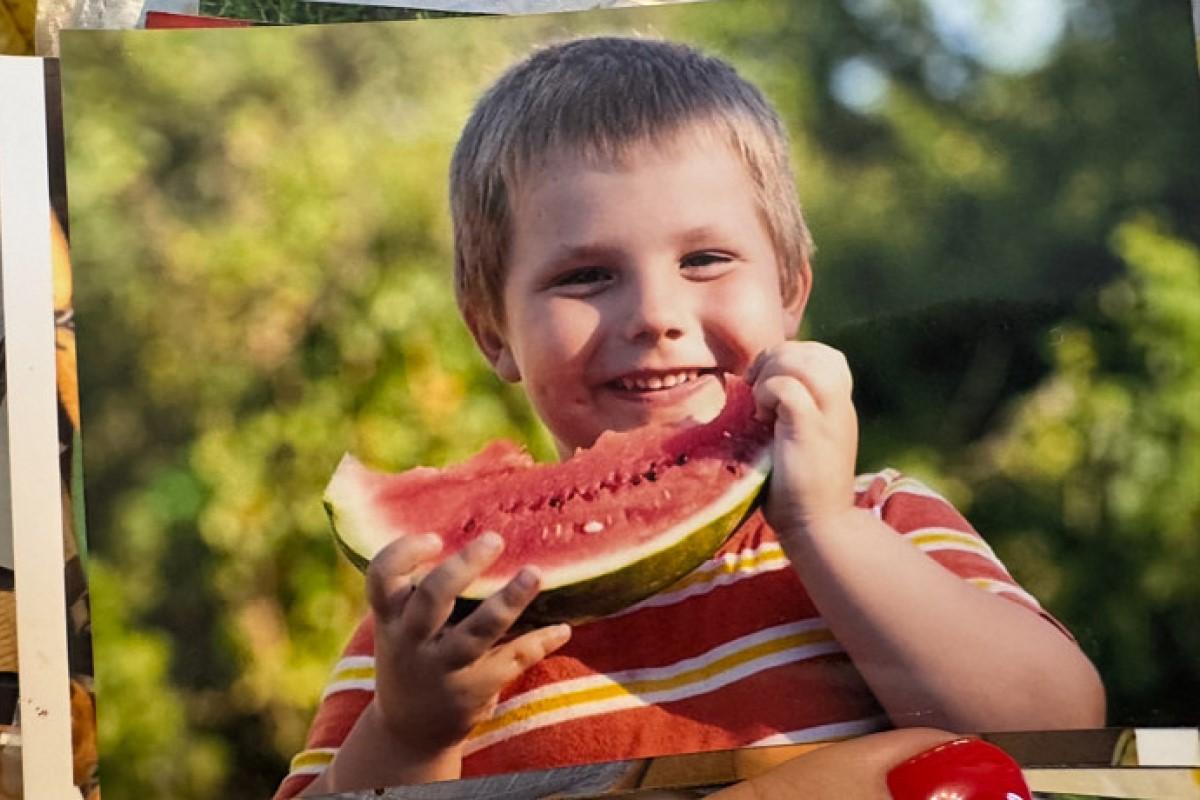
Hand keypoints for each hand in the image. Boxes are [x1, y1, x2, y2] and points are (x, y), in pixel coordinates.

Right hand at [365, 531, 571, 759]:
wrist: (409, 732)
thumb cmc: (411, 655)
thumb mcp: (399, 625)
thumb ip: (419, 588)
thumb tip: (470, 528)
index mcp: (390, 618)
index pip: (381, 578)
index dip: (404, 554)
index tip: (434, 538)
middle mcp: (412, 642)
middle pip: (433, 598)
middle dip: (463, 567)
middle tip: (494, 540)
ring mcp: (443, 668)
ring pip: (476, 632)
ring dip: (508, 602)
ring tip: (534, 574)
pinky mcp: (474, 690)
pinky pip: (511, 660)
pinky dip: (539, 642)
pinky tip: (562, 628)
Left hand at [746, 341, 858, 545]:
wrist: (819, 527)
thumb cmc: (799, 489)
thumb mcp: (798, 439)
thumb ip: (789, 411)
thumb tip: (750, 387)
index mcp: (837, 405)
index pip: (822, 354)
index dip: (789, 357)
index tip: (764, 384)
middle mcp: (839, 405)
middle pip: (813, 351)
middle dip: (776, 359)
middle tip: (754, 391)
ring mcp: (829, 416)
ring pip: (805, 361)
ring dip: (773, 374)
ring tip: (759, 404)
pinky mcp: (812, 431)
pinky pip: (790, 388)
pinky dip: (768, 393)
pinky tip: (760, 419)